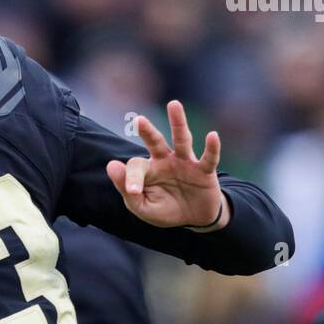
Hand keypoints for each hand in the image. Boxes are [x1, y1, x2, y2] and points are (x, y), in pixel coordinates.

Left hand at [106, 101, 228, 230]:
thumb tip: (111, 164)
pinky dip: (212, 148)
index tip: (134, 191)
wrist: (194, 219)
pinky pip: (209, 158)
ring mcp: (186, 163)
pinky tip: (212, 136)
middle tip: (138, 119)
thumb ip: (126, 189)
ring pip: (181, 140)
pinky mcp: (205, 171)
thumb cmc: (165, 210)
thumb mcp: (142, 206)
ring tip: (173, 104)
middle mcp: (166, 160)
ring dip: (178, 123)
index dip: (132, 178)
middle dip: (147, 131)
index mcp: (148, 169)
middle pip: (155, 141)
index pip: (136, 166)